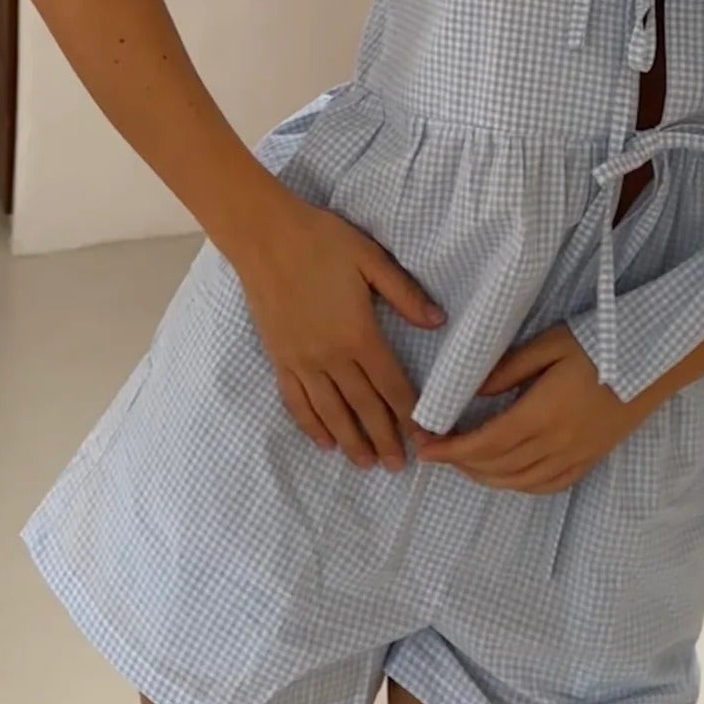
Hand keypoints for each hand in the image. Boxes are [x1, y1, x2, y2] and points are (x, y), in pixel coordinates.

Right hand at [231, 191, 443, 473]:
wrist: (265, 236)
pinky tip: (324, 442)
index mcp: (359, 333)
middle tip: (398, 466)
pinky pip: (297, 402)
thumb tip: (438, 322)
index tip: (424, 438)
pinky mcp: (280, 358)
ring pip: (331, 412)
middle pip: (363, 407)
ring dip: (351, 441)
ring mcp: (302, 361)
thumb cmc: (322, 241)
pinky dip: (311, 425)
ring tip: (366, 464)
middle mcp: (331, 356)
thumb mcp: (371, 258)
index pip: (391, 384)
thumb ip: (405, 294)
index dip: (409, 415)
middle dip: (384, 439)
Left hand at [408, 325, 646, 493]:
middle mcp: (556, 444)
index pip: (484, 443)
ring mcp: (576, 456)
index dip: (451, 449)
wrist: (654, 360)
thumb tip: (472, 391)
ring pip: (520, 482)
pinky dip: (521, 486)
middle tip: (437, 451)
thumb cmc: (600, 343)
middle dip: (461, 464)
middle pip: (497, 467)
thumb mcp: (549, 344)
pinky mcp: (591, 459)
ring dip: (486, 477)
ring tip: (464, 462)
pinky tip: (508, 476)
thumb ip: (508, 369)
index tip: (424, 445)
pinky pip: (549, 485)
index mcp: (542, 415)